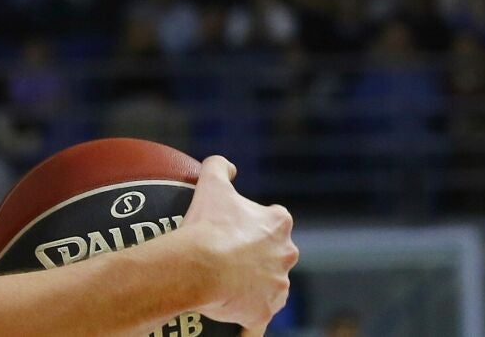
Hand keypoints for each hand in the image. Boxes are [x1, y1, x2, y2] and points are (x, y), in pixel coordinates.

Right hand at [182, 156, 295, 330]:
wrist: (199, 267)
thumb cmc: (208, 225)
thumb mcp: (211, 183)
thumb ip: (219, 167)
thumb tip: (226, 166)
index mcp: (278, 224)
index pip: (275, 220)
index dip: (255, 223)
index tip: (236, 227)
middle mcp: (285, 255)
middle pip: (275, 254)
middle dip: (257, 255)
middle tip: (227, 255)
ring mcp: (276, 286)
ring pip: (269, 285)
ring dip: (253, 284)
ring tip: (224, 283)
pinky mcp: (263, 312)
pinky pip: (257, 318)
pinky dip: (247, 315)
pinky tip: (230, 312)